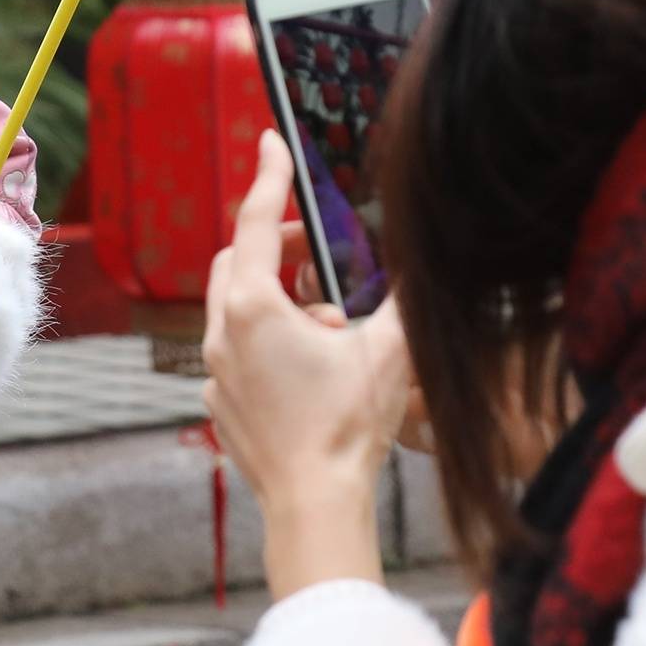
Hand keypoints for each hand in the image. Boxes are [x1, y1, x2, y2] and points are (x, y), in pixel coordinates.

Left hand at [205, 133, 413, 599]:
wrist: (315, 504)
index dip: (270, 176)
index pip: (254, 221)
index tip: (271, 141)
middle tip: (314, 243)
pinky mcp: (222, 404)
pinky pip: (237, 354)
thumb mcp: (390, 348)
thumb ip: (407, 296)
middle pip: (237, 262)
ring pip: (236, 310)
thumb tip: (429, 257)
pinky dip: (266, 343)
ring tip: (329, 321)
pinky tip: (308, 365)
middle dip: (273, 243)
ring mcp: (216, 372)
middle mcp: (222, 333)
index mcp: (253, 308)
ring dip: (276, 300)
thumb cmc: (348, 425)